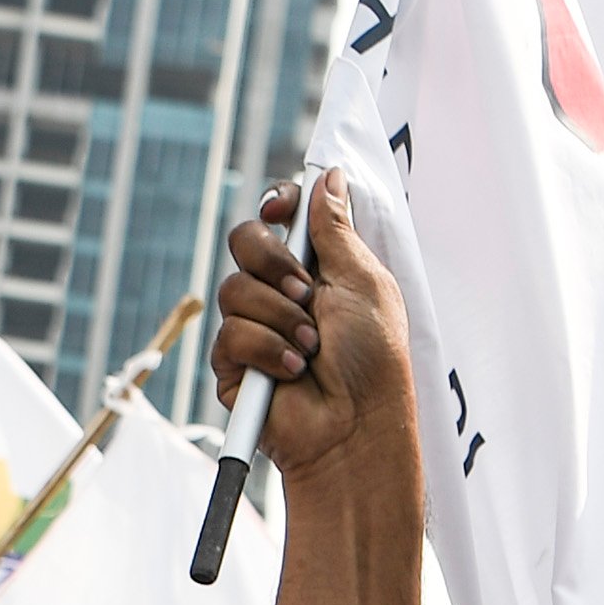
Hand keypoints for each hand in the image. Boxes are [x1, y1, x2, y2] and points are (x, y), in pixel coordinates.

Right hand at [207, 176, 415, 494]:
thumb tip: (329, 176)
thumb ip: (337, 228)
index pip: (278, 217)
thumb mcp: (363, 282)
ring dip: (279, 317)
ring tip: (311, 349)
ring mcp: (255, 328)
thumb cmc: (373, 361)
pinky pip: (230, 335)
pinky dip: (267, 351)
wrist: (354, 427)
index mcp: (316, 268)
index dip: (276, 205)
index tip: (281, 208)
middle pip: (244, 240)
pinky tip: (293, 373)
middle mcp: (282, 293)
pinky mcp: (235, 365)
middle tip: (307, 294)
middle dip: (273, 262)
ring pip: (234, 289)